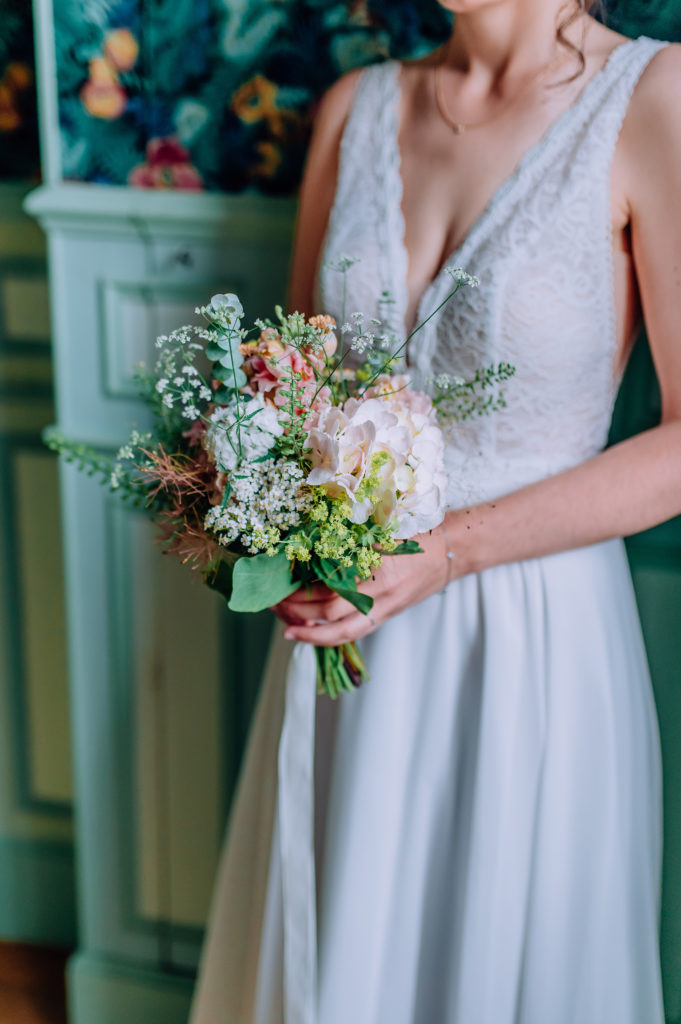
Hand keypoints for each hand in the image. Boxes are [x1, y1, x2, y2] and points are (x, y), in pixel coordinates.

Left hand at [273, 522, 456, 645]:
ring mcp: (385, 607)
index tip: (279, 580)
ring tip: (286, 625)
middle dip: (298, 609)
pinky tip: (307, 633)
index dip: (303, 586)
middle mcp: (381, 591)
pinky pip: (354, 632)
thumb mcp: (384, 528)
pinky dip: (327, 636)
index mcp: (377, 564)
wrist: (453, 551)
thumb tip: (309, 545)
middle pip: (331, 610)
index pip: (332, 582)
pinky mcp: (387, 615)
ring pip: (342, 631)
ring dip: (310, 631)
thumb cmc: (417, 533)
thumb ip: (351, 539)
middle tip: (274, 602)